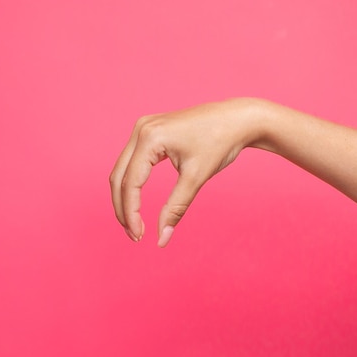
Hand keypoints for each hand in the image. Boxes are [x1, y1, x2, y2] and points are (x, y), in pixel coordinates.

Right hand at [109, 98, 264, 246]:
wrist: (237, 119)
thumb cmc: (220, 142)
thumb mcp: (196, 178)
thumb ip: (175, 208)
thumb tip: (162, 238)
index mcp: (150, 138)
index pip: (130, 183)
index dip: (131, 213)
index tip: (139, 236)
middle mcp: (141, 129)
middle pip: (118, 177)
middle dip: (123, 209)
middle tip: (135, 235)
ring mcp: (144, 127)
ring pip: (122, 169)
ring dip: (125, 197)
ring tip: (135, 223)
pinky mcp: (150, 131)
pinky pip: (132, 161)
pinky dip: (132, 183)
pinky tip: (137, 202)